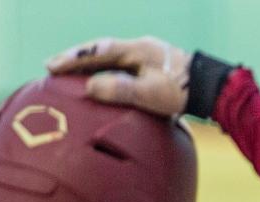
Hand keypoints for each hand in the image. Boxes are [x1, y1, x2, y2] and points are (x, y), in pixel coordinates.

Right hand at [46, 36, 190, 115]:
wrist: (208, 88)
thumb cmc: (180, 92)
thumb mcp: (148, 94)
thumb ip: (119, 89)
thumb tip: (89, 86)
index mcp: (134, 50)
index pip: (96, 51)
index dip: (72, 58)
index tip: (51, 66)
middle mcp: (137, 48)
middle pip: (99, 49)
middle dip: (75, 58)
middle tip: (51, 66)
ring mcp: (145, 55)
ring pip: (110, 56)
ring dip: (89, 63)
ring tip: (70, 73)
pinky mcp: (152, 66)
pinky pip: (120, 64)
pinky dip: (104, 69)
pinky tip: (100, 79)